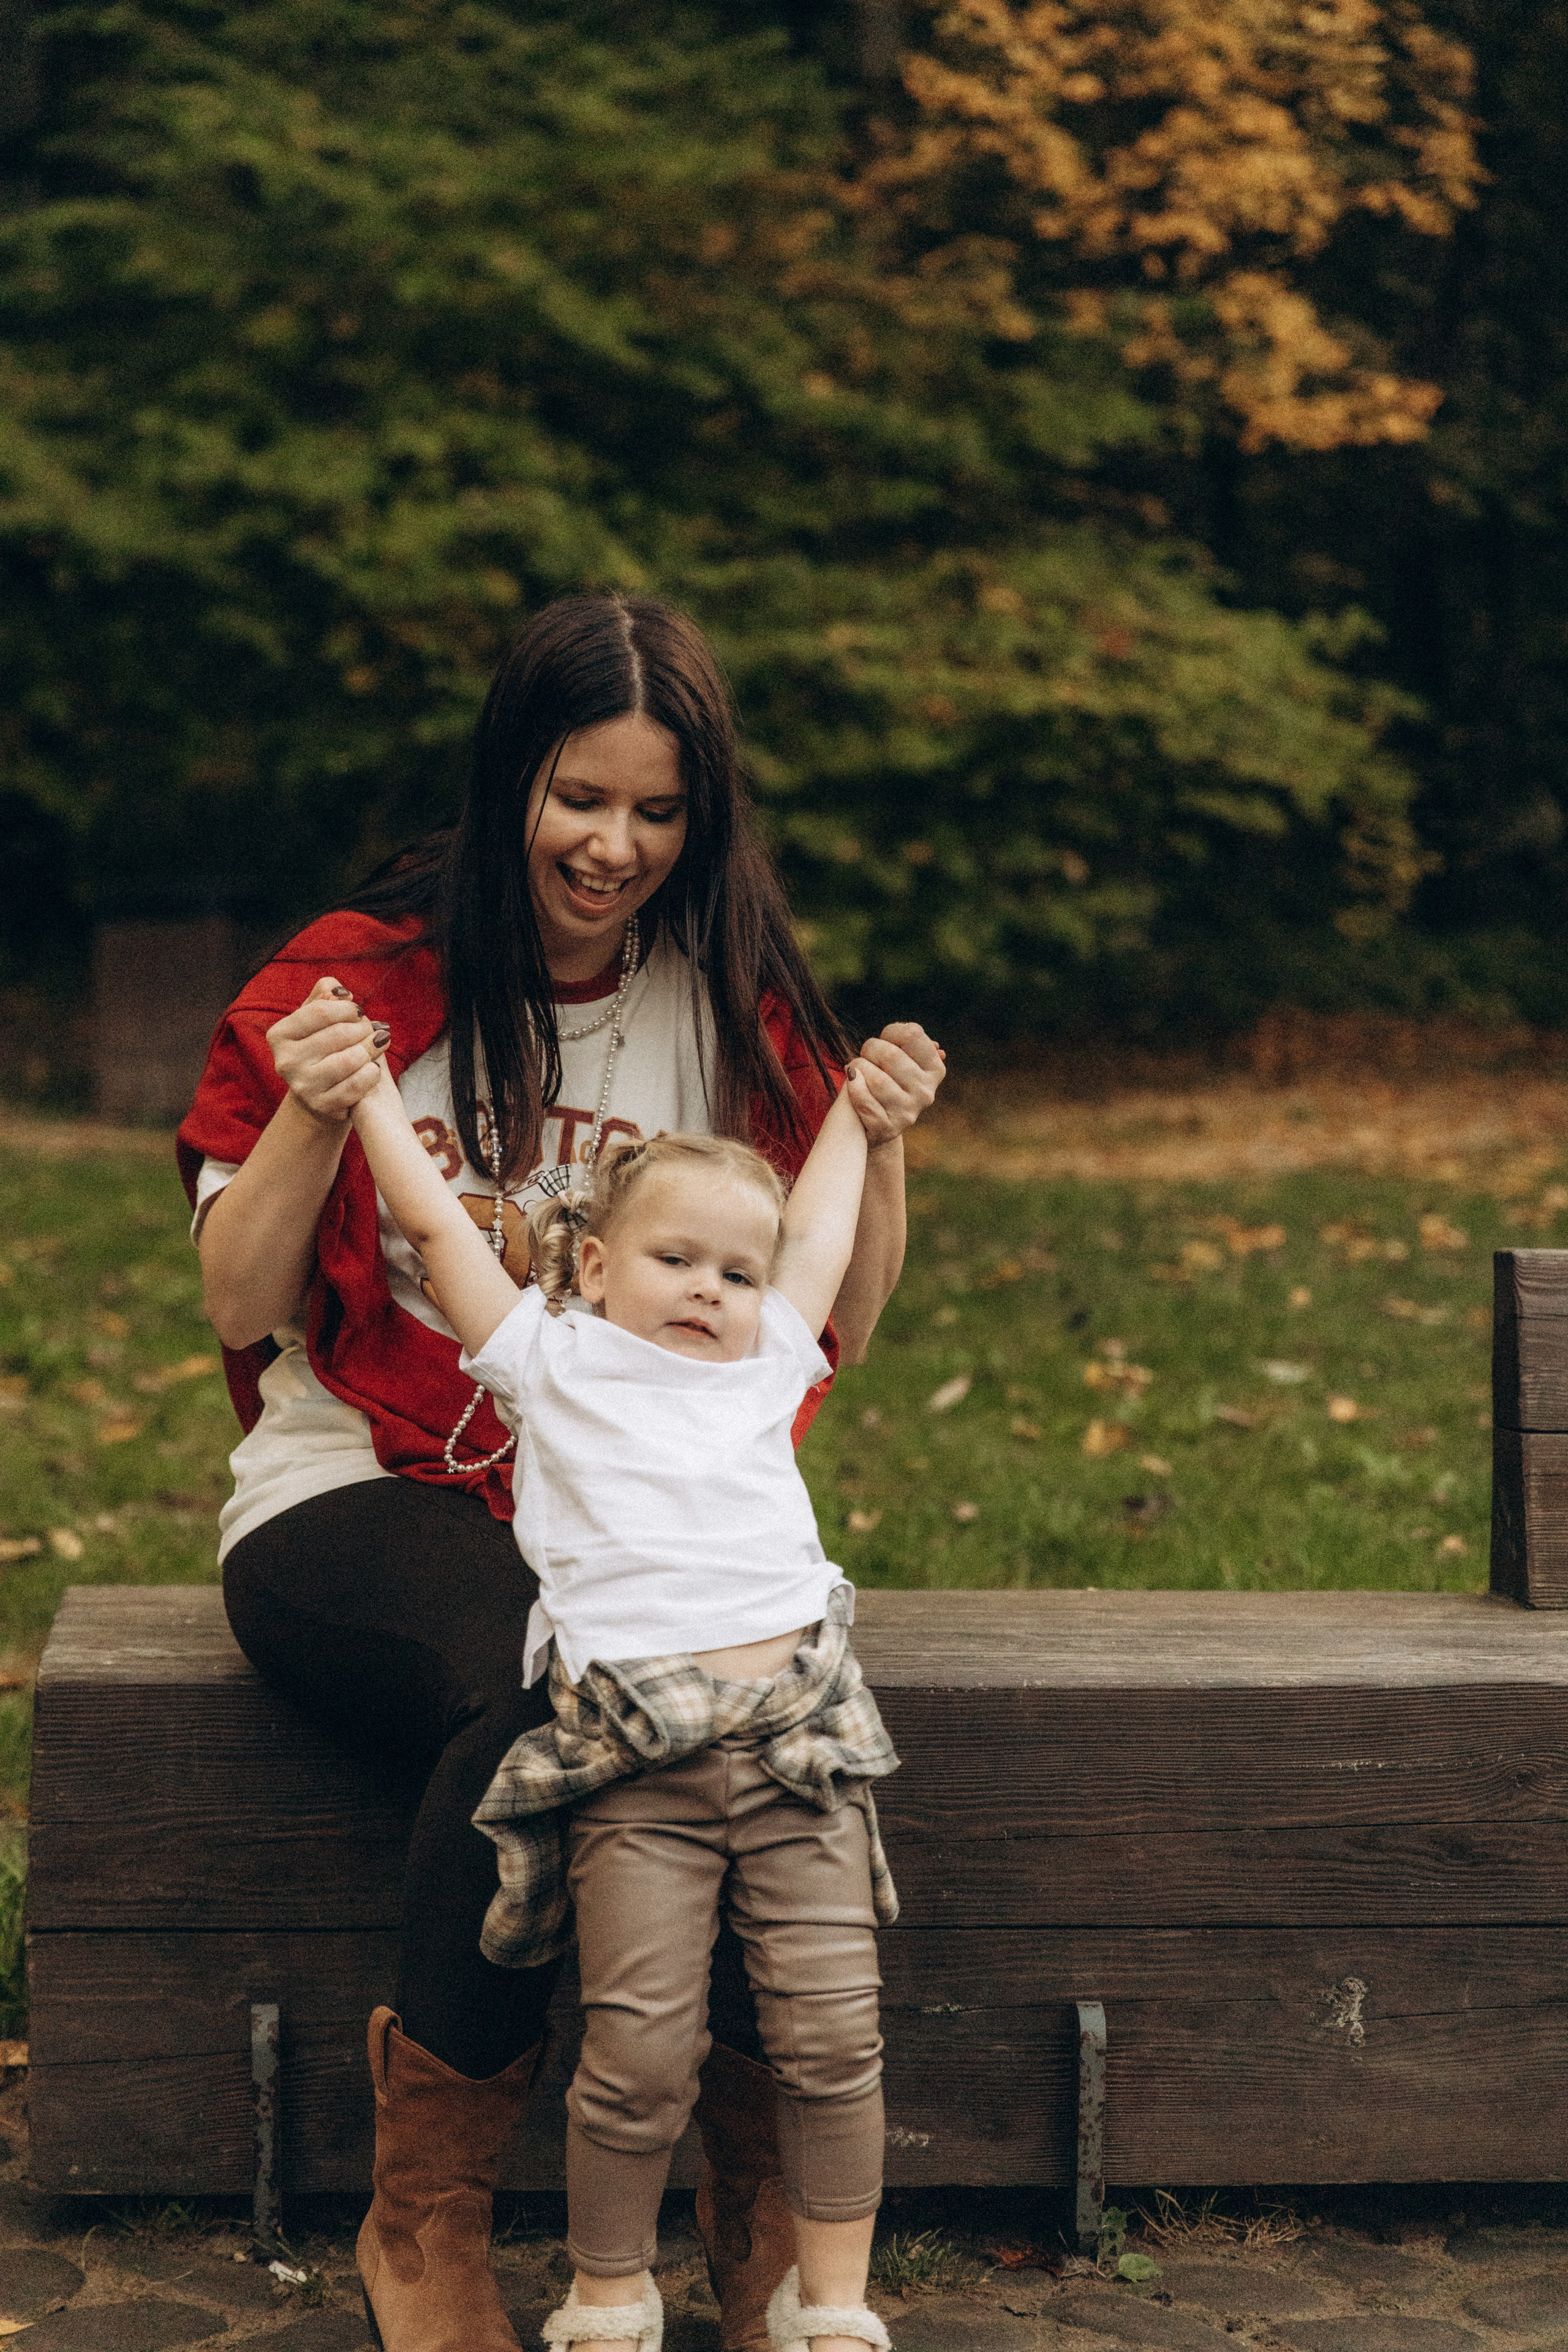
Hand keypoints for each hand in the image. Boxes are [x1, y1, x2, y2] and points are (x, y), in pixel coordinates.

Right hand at [266, 976, 390, 1125]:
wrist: (318, 1093)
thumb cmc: (319, 1047)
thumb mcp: (314, 1019)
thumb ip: (324, 997)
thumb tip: (340, 991)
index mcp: (279, 1035)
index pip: (321, 1011)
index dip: (347, 1008)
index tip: (359, 1011)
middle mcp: (286, 1061)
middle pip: (339, 1034)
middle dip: (363, 1028)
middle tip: (373, 1029)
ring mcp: (303, 1086)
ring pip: (350, 1059)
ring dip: (371, 1049)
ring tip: (378, 1044)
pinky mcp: (322, 1105)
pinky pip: (357, 1085)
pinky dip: (371, 1073)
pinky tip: (374, 1067)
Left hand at [842, 1021, 945, 1147]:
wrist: (869, 1124)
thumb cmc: (884, 1082)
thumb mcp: (900, 1062)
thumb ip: (910, 1047)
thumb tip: (935, 1047)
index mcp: (934, 1070)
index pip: (912, 1034)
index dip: (891, 1032)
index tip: (884, 1040)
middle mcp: (925, 1092)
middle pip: (890, 1054)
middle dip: (870, 1050)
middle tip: (866, 1056)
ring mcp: (908, 1111)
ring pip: (876, 1078)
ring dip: (859, 1068)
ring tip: (857, 1071)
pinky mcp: (887, 1128)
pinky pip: (863, 1099)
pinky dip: (853, 1086)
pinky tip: (853, 1081)